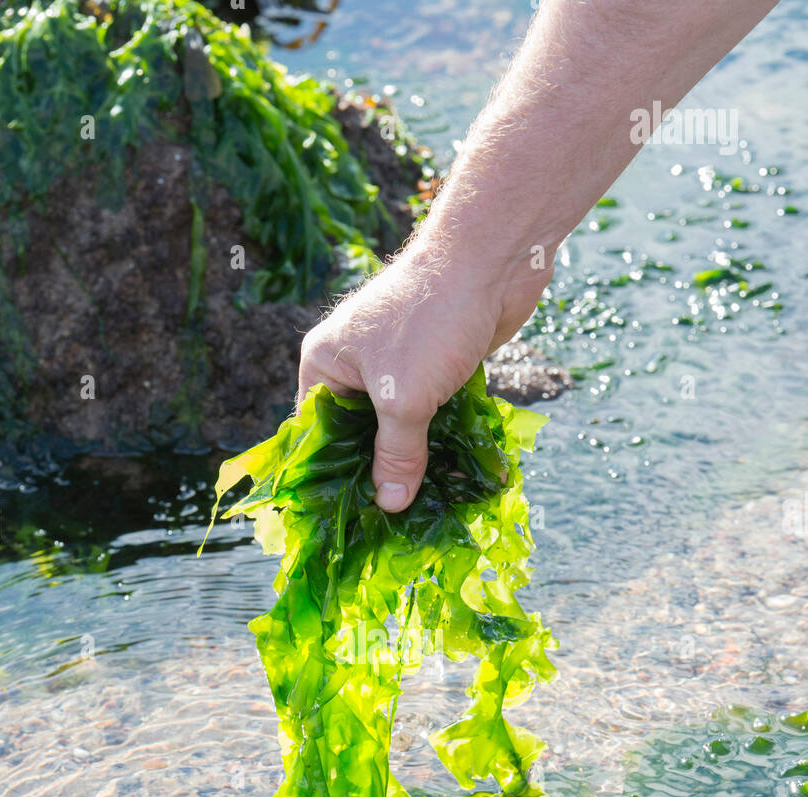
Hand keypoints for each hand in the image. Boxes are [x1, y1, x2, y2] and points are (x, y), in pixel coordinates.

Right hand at [297, 244, 552, 511]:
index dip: (326, 473)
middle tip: (387, 524)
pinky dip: (443, 442)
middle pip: (359, 434)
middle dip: (376, 475)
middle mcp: (356, 365)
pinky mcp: (438, 368)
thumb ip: (396, 455)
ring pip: (401, 428)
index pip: (313, 430)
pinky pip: (434, 416)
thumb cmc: (431, 320)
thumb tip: (388, 505)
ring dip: (415, 463)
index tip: (340, 517)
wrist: (493, 260)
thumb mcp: (404, 399)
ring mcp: (399, 366)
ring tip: (422, 511)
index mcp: (327, 364)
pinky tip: (454, 478)